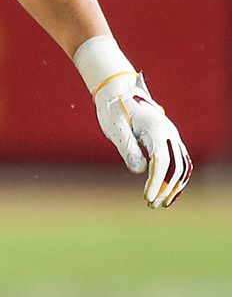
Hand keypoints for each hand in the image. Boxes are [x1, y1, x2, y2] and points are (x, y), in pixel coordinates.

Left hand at [93, 73, 191, 208]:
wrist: (119, 92)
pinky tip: (166, 192)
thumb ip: (127, 148)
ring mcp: (172, 136)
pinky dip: (176, 177)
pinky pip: (180, 161)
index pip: (161, 161)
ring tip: (160, 202)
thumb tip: (140, 171)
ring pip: (182, 165)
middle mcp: (169, 132)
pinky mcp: (169, 140)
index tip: (148, 198)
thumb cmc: (113, 110)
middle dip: (165, 187)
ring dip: (174, 185)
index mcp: (155, 128)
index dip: (156, 181)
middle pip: (176, 165)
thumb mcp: (115, 128)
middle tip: (152, 204)